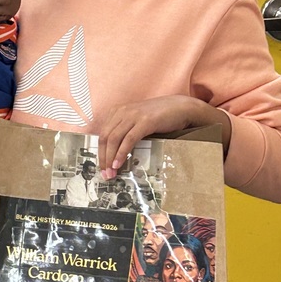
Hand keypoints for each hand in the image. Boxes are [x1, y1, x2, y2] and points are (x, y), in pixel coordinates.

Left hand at [96, 96, 230, 177]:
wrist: (180, 108)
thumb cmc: (159, 117)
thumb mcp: (137, 122)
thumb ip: (125, 131)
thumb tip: (114, 152)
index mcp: (117, 112)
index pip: (102, 135)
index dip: (100, 153)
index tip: (102, 167)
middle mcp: (122, 112)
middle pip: (105, 138)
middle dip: (103, 158)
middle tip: (105, 174)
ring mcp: (133, 115)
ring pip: (114, 139)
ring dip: (110, 158)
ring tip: (111, 172)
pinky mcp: (145, 121)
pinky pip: (129, 139)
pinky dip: (122, 153)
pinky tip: (119, 163)